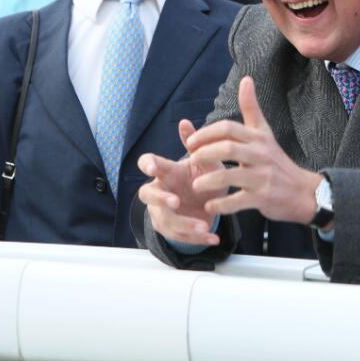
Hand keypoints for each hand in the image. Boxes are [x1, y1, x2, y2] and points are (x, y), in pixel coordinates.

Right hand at [137, 120, 223, 245]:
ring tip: (204, 225)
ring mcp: (162, 211)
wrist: (211, 201)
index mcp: (167, 171)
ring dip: (184, 224)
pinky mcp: (171, 229)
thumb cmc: (204, 177)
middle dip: (160, 199)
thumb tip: (184, 122)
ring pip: (165, 219)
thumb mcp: (205, 161)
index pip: (148, 164)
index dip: (148, 165)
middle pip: (147, 194)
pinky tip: (212, 237)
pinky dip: (196, 238)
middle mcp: (160, 190)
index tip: (152, 167)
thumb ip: (196, 144)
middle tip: (175, 201)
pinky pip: (179, 236)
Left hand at [186, 76, 320, 224]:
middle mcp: (260, 155)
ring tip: (196, 185)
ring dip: (209, 180)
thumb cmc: (277, 160)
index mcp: (258, 138)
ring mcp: (262, 177)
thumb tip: (246, 79)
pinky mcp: (263, 198)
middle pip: (228, 149)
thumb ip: (251, 108)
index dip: (206, 134)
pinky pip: (238, 201)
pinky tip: (209, 206)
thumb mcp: (264, 132)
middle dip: (205, 154)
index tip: (190, 142)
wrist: (303, 192)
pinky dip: (221, 204)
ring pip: (231, 175)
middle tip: (190, 160)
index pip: (228, 129)